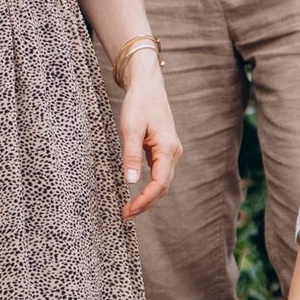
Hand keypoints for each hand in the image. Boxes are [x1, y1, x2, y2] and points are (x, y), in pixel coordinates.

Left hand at [117, 68, 181, 223]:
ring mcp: (170, 151)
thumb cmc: (139, 103)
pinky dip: (149, 186)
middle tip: (125, 215)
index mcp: (168, 149)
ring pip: (163, 182)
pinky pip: (160, 173)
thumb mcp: (130, 129)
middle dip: (145, 204)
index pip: (159, 184)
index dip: (144, 200)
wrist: (148, 85)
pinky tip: (137, 192)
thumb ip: (131, 155)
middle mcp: (173, 152)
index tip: (128, 210)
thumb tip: (131, 182)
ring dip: (148, 197)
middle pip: (163, 188)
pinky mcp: (164, 149)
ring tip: (130, 208)